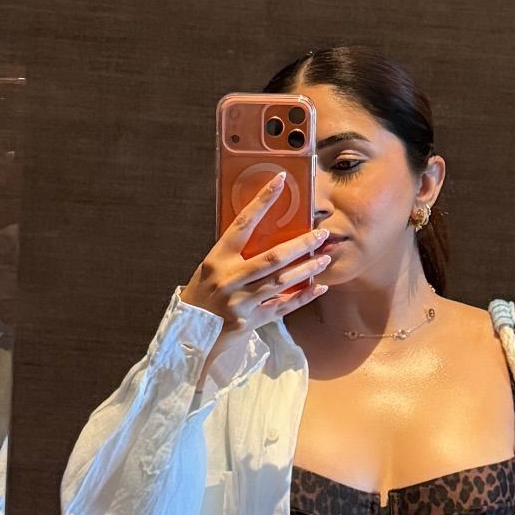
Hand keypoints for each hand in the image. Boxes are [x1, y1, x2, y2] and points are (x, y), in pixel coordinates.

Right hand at [181, 172, 333, 336]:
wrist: (190, 332)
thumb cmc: (203, 294)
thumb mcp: (212, 267)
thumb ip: (235, 253)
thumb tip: (265, 230)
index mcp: (217, 259)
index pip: (243, 223)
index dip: (262, 201)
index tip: (280, 182)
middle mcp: (229, 278)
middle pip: (272, 258)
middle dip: (300, 245)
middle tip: (321, 234)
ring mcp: (240, 302)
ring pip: (281, 282)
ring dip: (306, 270)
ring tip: (325, 258)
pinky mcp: (250, 321)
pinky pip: (282, 307)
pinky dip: (302, 297)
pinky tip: (319, 288)